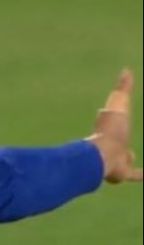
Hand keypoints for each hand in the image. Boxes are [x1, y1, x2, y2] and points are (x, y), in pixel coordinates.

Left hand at [87, 69, 142, 183]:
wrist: (105, 155)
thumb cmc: (110, 129)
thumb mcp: (118, 104)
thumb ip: (122, 88)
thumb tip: (126, 70)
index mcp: (107, 128)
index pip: (111, 120)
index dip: (113, 117)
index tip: (114, 114)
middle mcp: (110, 144)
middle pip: (116, 142)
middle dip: (119, 141)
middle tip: (123, 141)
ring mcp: (116, 159)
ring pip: (123, 159)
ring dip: (127, 159)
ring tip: (131, 157)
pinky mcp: (123, 173)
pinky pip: (134, 174)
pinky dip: (141, 174)